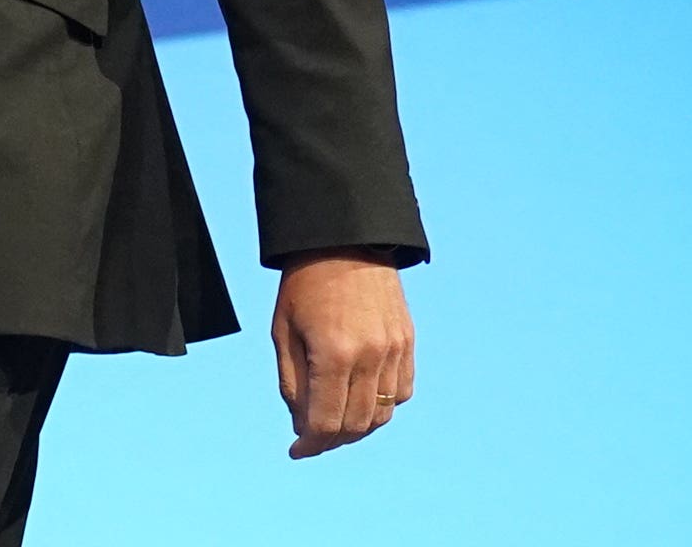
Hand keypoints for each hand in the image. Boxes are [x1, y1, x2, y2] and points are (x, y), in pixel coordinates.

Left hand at [272, 251, 414, 457]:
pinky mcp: (407, 342)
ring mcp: (394, 350)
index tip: (297, 451)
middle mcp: (369, 356)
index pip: (326, 423)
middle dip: (332, 440)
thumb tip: (301, 427)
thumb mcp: (283, 331)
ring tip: (336, 421)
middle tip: (313, 438)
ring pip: (381, 414)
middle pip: (356, 425)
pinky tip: (362, 399)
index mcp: (333, 354)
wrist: (344, 239)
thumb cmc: (304, 284)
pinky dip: (382, 406)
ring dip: (358, 427)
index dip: (310, 445)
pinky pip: (401, 392)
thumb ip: (292, 383)